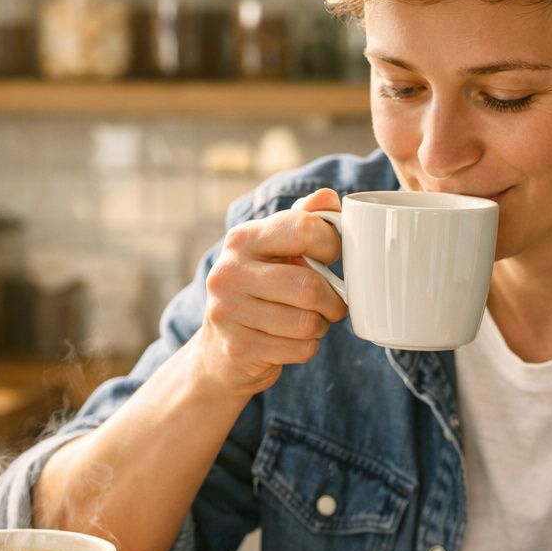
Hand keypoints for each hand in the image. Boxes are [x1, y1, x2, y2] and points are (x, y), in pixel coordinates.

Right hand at [191, 188, 348, 398]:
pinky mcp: (239, 348)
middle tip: (331, 303)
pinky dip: (308, 348)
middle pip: (309, 286)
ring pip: (307, 322)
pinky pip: (300, 349)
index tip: (331, 258)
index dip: (331, 245)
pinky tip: (291, 342)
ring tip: (308, 322)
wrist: (219, 352)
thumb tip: (329, 198)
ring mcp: (229, 312)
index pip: (304, 229)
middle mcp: (229, 273)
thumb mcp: (274, 253)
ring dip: (320, 326)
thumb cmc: (258, 294)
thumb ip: (302, 222)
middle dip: (333, 300)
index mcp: (242, 240)